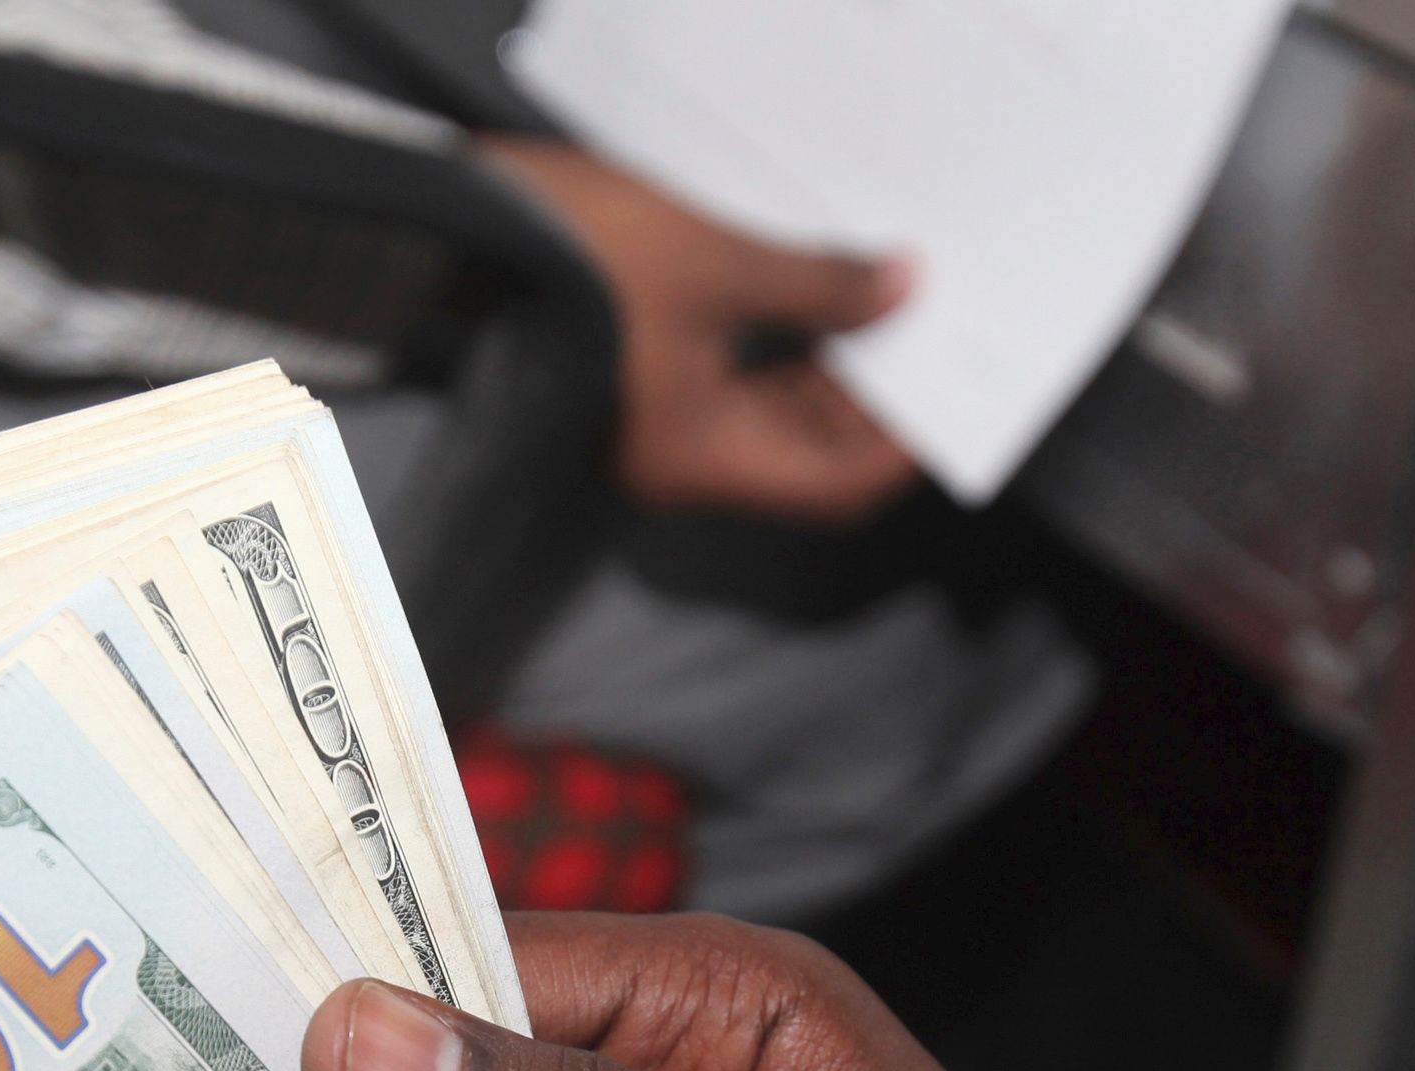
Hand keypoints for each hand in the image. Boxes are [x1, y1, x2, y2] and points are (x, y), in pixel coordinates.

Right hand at [481, 137, 917, 523]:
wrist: (468, 238)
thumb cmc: (579, 263)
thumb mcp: (720, 264)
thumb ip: (820, 286)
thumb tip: (894, 290)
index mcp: (700, 460)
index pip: (833, 487)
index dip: (899, 449)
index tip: (947, 395)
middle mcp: (677, 465)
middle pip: (803, 463)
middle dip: (866, 405)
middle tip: (917, 337)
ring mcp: (652, 431)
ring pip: (767, 427)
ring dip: (824, 377)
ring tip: (868, 309)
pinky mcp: (635, 389)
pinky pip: (728, 393)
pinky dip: (776, 358)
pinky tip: (804, 304)